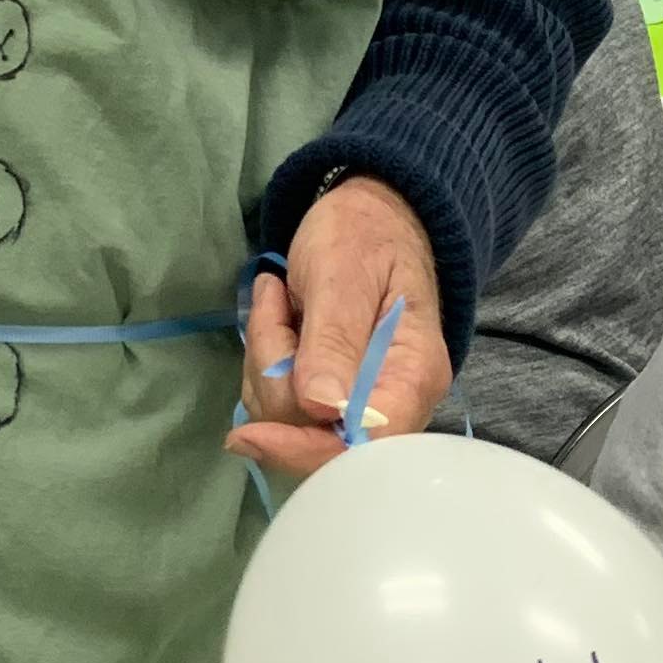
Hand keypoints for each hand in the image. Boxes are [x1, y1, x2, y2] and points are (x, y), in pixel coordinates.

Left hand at [227, 177, 450, 488]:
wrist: (373, 213)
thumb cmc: (364, 234)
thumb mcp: (342, 273)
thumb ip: (333, 339)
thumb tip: (321, 407)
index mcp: (412, 376)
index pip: (365, 447)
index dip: (305, 450)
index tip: (251, 434)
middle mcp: (393, 402)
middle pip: (315, 434)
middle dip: (274, 375)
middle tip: (273, 303)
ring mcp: (359, 402)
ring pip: (287, 419)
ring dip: (264, 361)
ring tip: (277, 300)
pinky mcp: (330, 396)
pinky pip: (278, 404)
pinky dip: (263, 363)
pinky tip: (277, 316)